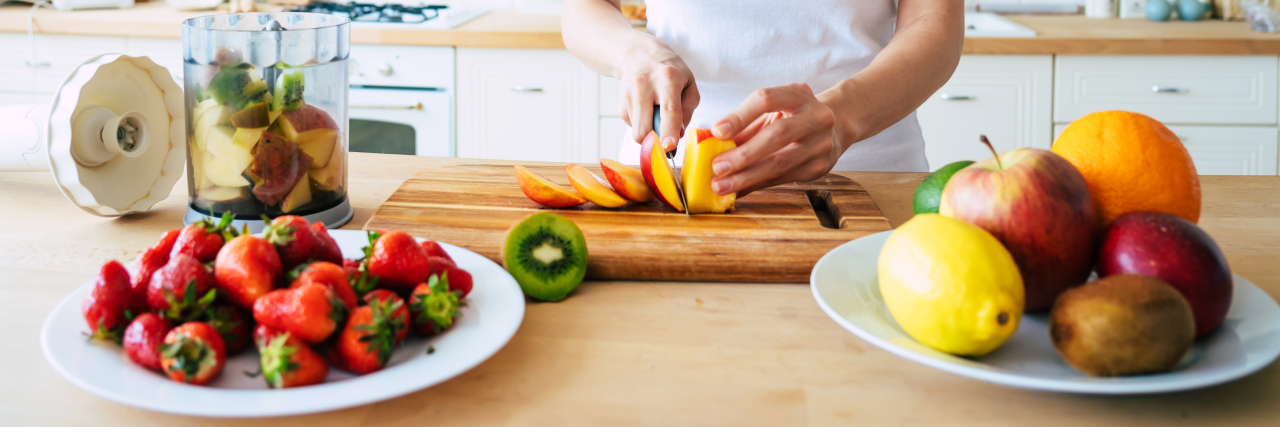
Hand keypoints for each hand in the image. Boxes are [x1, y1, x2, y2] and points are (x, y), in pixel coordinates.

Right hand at [616, 41, 698, 151]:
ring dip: (650, 130)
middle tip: (666, 137)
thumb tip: (678, 133)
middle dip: (655, 141)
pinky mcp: (620, 103)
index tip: (669, 148)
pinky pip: (633, 126)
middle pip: (644, 127)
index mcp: (668, 79)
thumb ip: (687, 109)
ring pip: (638, 130)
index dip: (669, 131)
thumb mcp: (688, 83)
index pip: (669, 110)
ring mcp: (629, 94)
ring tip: (656, 112)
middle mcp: (645, 85)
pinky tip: (646, 109)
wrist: (638, 54)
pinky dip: (642, 123)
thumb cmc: (670, 70)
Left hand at [709, 83, 840, 196]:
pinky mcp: (819, 167)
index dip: (740, 116)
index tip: (717, 132)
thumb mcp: (772, 111)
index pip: (766, 100)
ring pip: (781, 162)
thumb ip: (744, 124)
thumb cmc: (792, 117)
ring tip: (721, 185)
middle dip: (744, 154)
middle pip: (778, 134)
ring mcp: (821, 143)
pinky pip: (783, 179)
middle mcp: (816, 116)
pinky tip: (737, 190)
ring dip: (748, 176)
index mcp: (799, 94)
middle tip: (717, 167)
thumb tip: (709, 142)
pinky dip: (757, 185)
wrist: (834, 128)